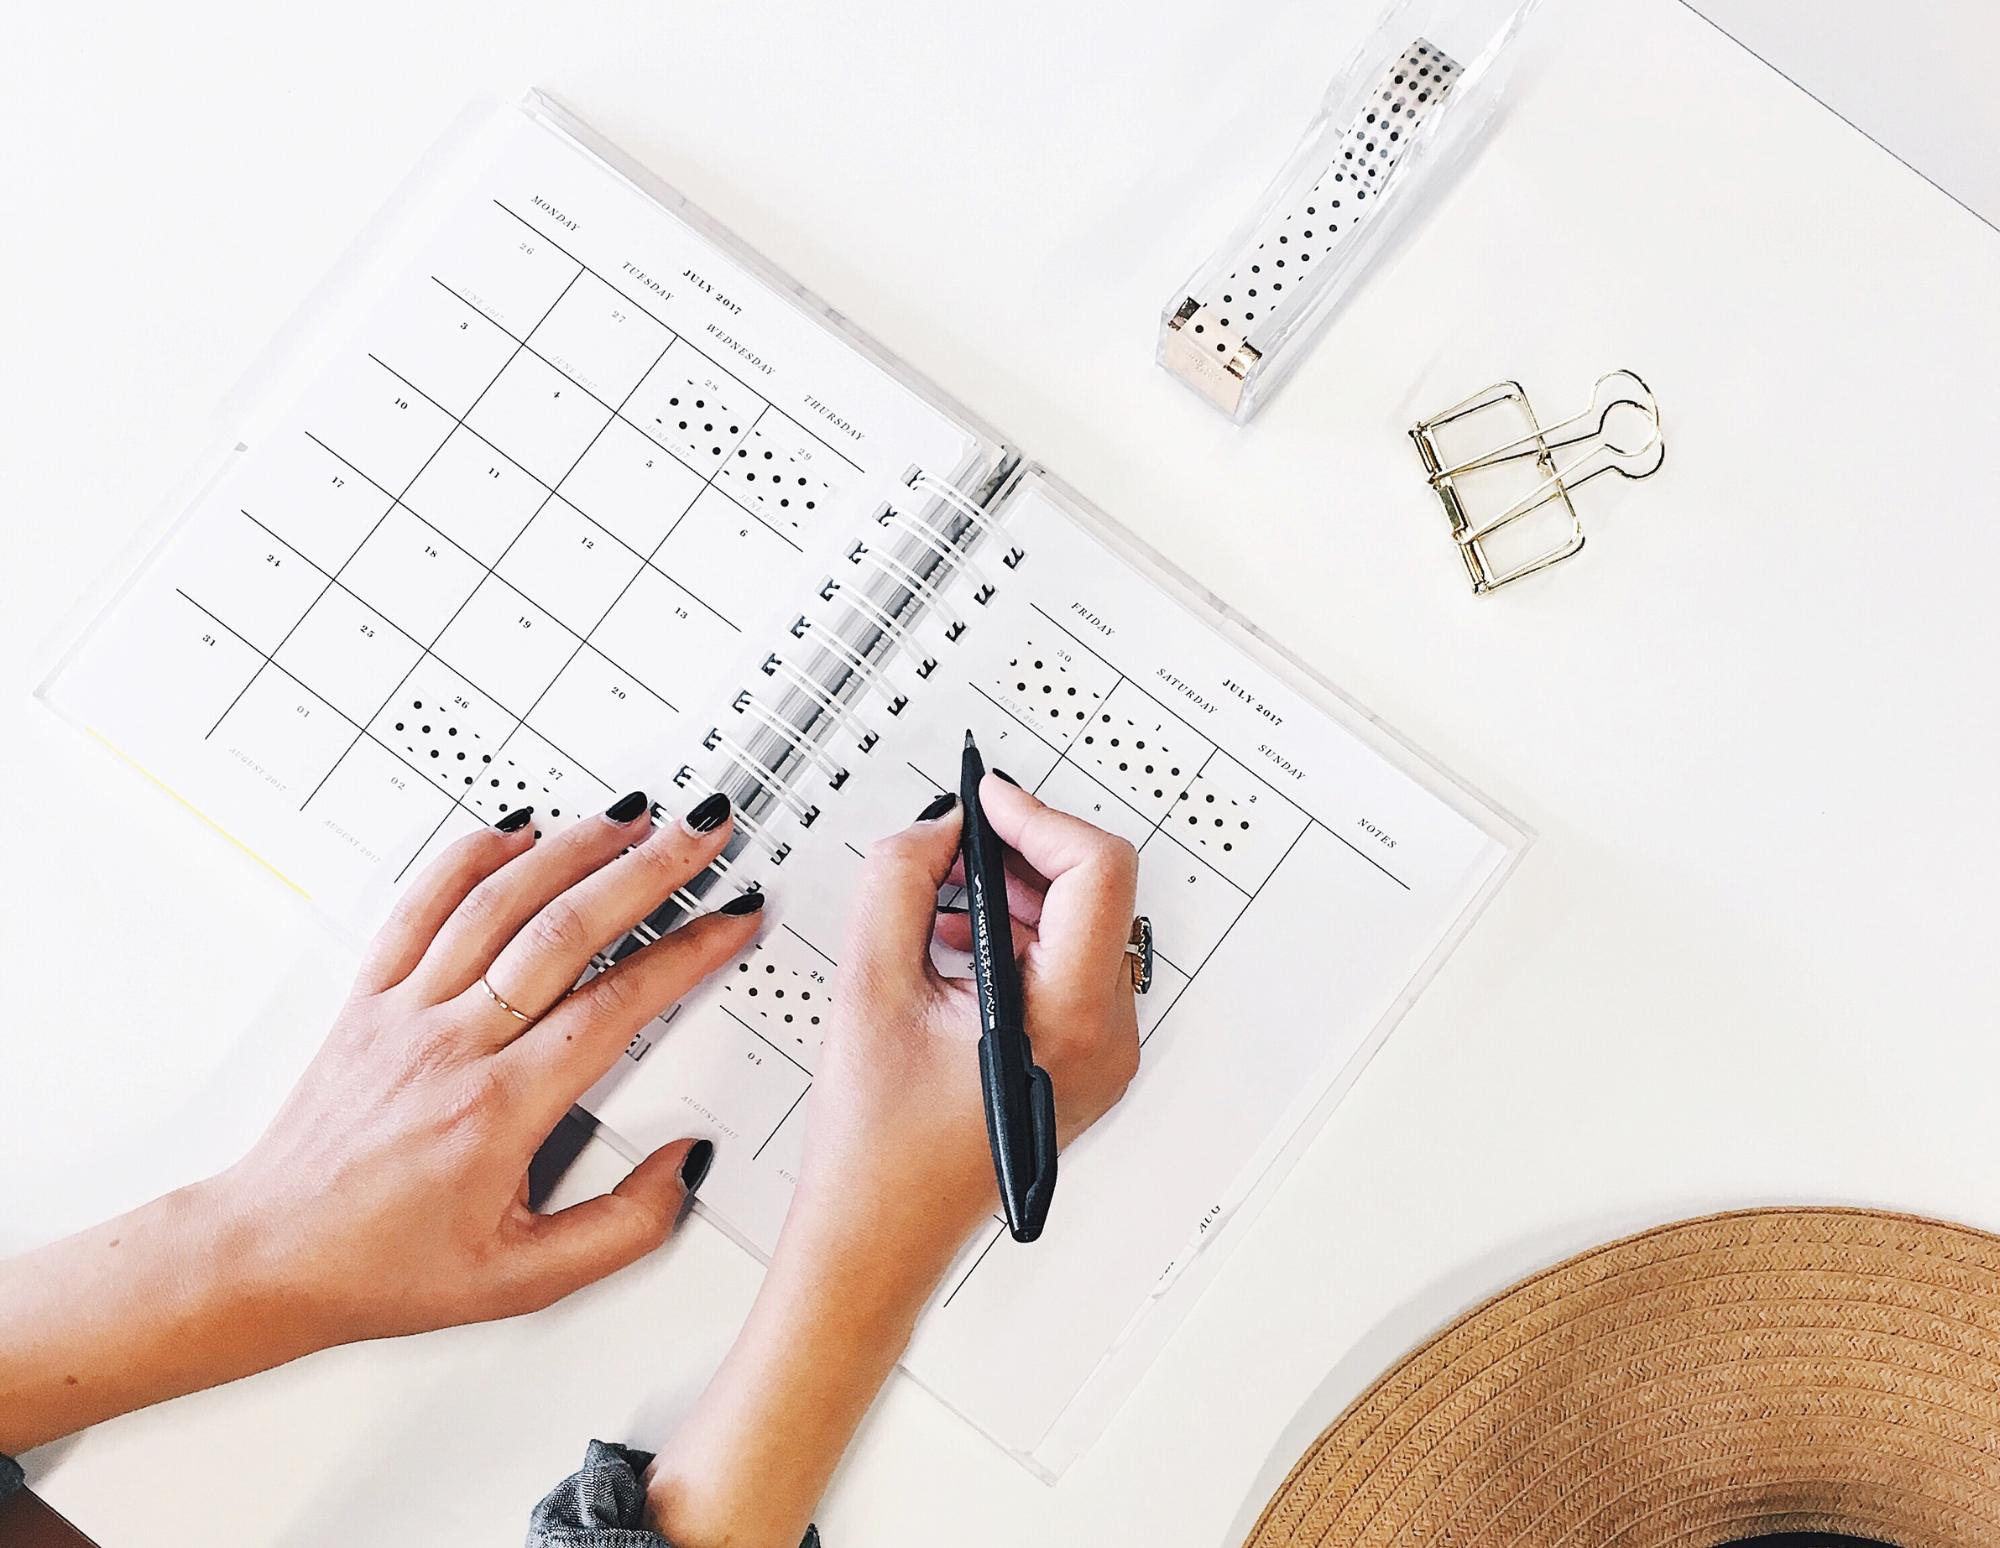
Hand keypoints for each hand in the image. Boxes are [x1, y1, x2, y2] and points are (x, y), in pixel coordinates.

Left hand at [0, 791, 766, 1455]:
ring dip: (572, 848)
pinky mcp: (368, 998)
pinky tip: (514, 830)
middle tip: (701, 832)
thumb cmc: (384, 1267)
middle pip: (564, 931)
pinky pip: (419, 905)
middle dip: (647, 870)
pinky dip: (469, 855)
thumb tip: (684, 1166)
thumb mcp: (524, 1282)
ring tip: (631, 817)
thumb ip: (623, 1228)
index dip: (686, 953)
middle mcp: (452, 1046)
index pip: (614, 1006)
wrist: (268, 1256)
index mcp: (499, 1110)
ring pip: (497, 902)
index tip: (731, 918)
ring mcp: (404, 1012)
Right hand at [642, 778, 1141, 1546]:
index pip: (1097, 871)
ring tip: (939, 902)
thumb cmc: (874, 1147)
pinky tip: (953, 945)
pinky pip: (1067, 967)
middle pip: (1096, 893)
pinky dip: (1015, 936)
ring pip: (1082, 927)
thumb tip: (938, 828)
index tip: (984, 801)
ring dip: (1013, 894)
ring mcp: (1101, 1054)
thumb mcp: (868, 987)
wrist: (877, 1238)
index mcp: (1069, 1020)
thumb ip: (899, 881)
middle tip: (951, 844)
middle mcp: (1107, 1039)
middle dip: (1020, 853)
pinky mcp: (1081, 1061)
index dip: (1037, 817)